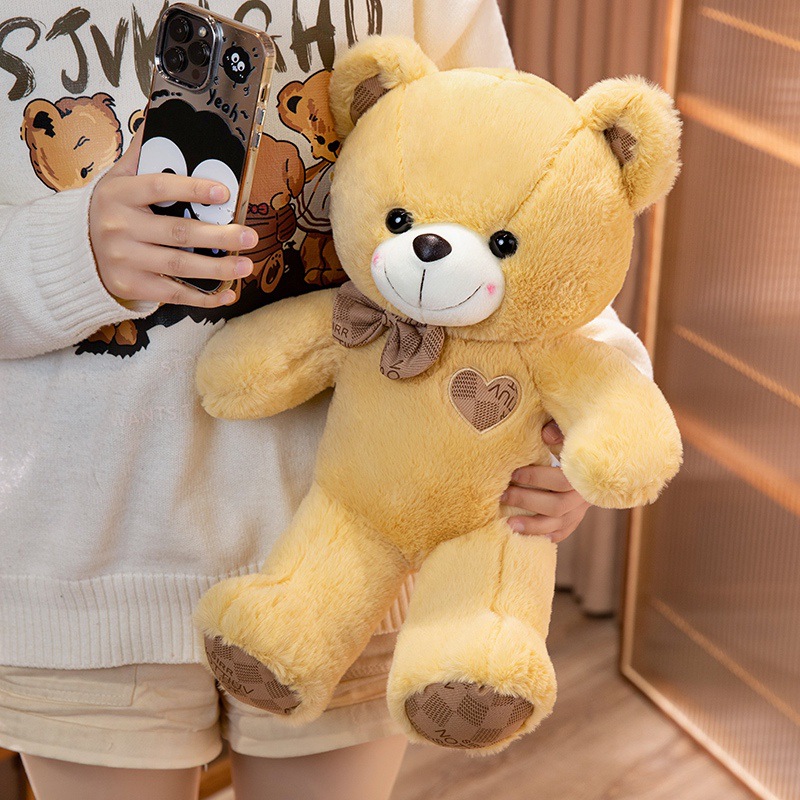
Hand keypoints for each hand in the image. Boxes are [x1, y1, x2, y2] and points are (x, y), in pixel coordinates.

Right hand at [89, 130, 256, 307]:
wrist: (74, 251)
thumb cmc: (110, 209)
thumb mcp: (117, 178)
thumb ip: (142, 153)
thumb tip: (162, 114)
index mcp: (119, 194)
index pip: (159, 188)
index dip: (193, 189)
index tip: (224, 192)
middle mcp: (120, 228)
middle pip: (177, 233)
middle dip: (219, 236)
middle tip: (250, 236)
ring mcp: (126, 260)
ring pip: (180, 267)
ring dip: (218, 268)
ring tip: (246, 265)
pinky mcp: (132, 285)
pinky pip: (174, 294)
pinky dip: (204, 297)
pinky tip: (228, 293)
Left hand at [500, 421, 590, 542]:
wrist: (594, 461)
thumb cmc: (573, 443)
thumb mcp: (569, 433)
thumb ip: (558, 431)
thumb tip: (545, 435)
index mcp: (583, 473)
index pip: (560, 480)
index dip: (536, 478)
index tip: (513, 474)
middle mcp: (583, 496)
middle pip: (557, 505)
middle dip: (527, 501)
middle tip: (503, 495)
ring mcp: (580, 510)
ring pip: (558, 524)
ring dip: (532, 526)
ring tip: (509, 525)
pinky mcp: (574, 520)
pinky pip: (560, 533)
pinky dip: (543, 536)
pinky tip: (524, 537)